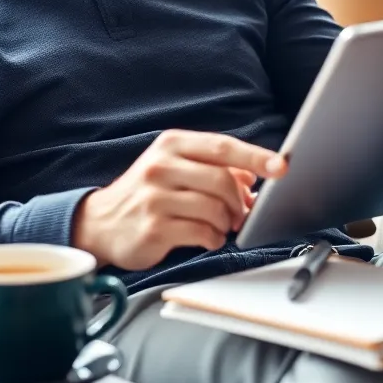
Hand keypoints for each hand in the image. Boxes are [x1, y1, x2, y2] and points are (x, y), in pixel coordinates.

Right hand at [71, 129, 286, 269]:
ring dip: (227, 222)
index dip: (256, 156)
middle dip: (240, 202)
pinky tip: (207, 237)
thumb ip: (213, 167)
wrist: (101, 222)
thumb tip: (252, 177)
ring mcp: (156, 197)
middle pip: (222, 180)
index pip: (223, 146)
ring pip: (215, 209)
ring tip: (220, 226)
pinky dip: (214, 239)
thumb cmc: (147, 192)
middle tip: (241, 214)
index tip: (281, 166)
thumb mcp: (175, 168)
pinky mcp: (154, 227)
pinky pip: (202, 233)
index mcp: (171, 144)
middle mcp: (161, 166)